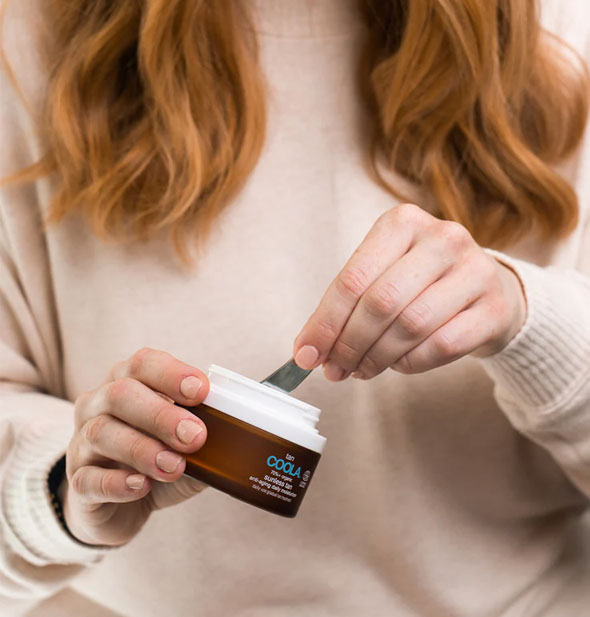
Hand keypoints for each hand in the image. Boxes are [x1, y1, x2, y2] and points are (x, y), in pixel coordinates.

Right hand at [60, 348, 208, 546]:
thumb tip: (247, 430)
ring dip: (143, 449)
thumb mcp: (185, 443)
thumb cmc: (158, 459)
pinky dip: (117, 482)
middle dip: (161, 414)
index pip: (144, 363)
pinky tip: (141, 486)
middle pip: (121, 394)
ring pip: (102, 433)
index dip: (172, 374)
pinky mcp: (77, 481)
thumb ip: (210, 433)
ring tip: (175, 467)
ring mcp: (82, 442)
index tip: (201, 391)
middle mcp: (99, 405)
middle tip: (195, 437)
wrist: (121, 506)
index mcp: (127, 383)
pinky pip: (88, 479)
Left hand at [293, 203, 526, 380]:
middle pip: (380, 302)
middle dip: (349, 344)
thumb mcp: (382, 275)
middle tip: (334, 369)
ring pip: (411, 325)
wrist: (488, 288)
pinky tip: (398, 364)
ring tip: (361, 369)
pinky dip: (411, 363)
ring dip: (377, 357)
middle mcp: (442, 238)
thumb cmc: (421, 282)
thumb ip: (346, 307)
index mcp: (402, 222)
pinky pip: (442, 345)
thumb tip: (309, 351)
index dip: (325, 323)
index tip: (306, 355)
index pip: (353, 279)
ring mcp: (475, 270)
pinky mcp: (495, 307)